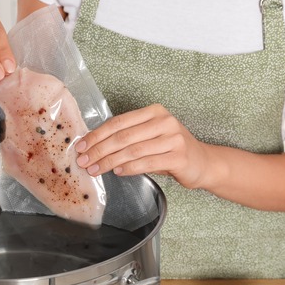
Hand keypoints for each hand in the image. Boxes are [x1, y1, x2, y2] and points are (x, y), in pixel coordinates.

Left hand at [75, 104, 210, 188]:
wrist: (203, 162)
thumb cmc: (171, 150)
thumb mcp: (150, 137)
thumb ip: (128, 138)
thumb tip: (94, 147)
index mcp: (154, 112)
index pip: (118, 122)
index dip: (96, 135)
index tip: (81, 146)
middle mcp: (164, 121)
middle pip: (122, 137)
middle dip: (98, 150)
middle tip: (84, 161)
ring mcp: (173, 138)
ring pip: (132, 151)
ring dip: (109, 162)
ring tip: (96, 170)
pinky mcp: (178, 156)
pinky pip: (147, 163)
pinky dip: (129, 168)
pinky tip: (118, 172)